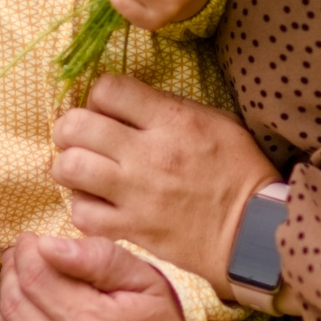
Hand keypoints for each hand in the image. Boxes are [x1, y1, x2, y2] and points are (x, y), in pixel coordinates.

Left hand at [0, 234, 192, 320]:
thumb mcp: (145, 281)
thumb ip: (98, 257)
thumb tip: (48, 245)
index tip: (34, 244)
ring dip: (7, 311)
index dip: (27, 250)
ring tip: (32, 301)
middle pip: (14, 303)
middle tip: (28, 265)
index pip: (33, 275)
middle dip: (13, 274)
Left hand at [52, 75, 281, 287]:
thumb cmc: (238, 170)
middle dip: (69, 127)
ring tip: (81, 168)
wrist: (252, 232)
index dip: (99, 94)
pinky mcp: (132, 229)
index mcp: (171, 121)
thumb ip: (167, 107)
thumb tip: (126, 102)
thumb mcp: (215, 121)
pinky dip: (82, 206)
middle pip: (76, 126)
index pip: (106, 88)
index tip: (106, 107)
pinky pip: (82, 214)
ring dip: (68, 165)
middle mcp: (147, 155)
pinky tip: (96, 202)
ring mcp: (136, 195)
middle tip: (78, 136)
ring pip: (69, 168)